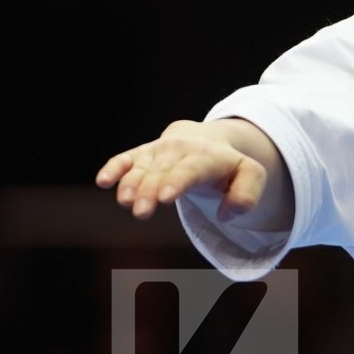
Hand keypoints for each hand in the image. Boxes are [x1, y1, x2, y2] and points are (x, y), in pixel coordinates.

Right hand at [96, 119, 268, 221]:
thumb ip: (247, 195)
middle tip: (140, 212)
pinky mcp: (141, 155)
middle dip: (149, 191)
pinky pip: (125, 159)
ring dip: (130, 183)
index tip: (164, 197)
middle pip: (161, 173)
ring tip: (124, 201)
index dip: (176, 181)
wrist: (205, 140)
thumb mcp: (251, 175)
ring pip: (141, 168)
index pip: (189, 170)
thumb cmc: (228, 165)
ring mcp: (157, 153)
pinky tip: (102, 181)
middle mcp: (178, 152)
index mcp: (206, 157)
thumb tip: (227, 213)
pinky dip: (113, 168)